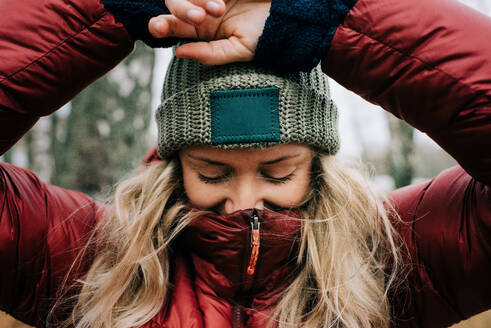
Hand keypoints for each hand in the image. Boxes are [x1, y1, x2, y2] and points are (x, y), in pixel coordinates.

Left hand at [148, 0, 269, 64]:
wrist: (290, 16)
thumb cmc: (266, 36)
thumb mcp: (239, 50)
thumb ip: (210, 54)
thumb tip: (178, 53)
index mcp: (202, 31)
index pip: (175, 28)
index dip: (161, 25)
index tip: (158, 26)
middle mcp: (203, 10)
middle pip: (176, 6)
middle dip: (177, 11)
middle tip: (193, 17)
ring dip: (196, 1)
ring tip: (218, 8)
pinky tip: (220, 0)